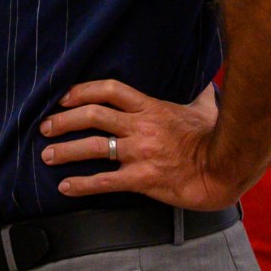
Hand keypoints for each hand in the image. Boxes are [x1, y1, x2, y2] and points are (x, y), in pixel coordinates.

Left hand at [39, 81, 238, 210]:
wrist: (224, 168)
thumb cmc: (214, 138)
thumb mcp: (204, 108)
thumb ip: (197, 95)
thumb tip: (204, 83)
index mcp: (151, 108)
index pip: (110, 90)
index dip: (82, 91)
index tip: (63, 98)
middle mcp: (141, 127)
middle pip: (93, 116)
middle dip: (64, 121)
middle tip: (45, 127)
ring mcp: (140, 153)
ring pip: (94, 147)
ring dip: (66, 150)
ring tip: (47, 156)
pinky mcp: (143, 179)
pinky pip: (105, 182)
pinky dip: (82, 185)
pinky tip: (66, 187)